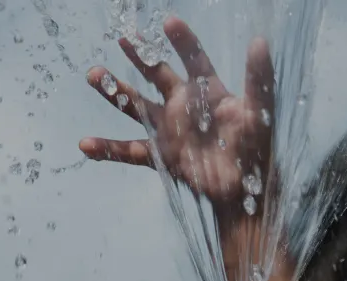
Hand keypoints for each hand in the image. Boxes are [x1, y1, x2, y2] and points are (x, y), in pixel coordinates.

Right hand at [80, 17, 275, 214]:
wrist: (245, 191)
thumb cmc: (257, 149)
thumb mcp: (260, 112)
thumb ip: (258, 78)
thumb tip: (259, 42)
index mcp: (208, 92)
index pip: (194, 60)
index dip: (182, 41)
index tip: (168, 22)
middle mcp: (184, 106)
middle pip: (156, 74)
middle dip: (139, 56)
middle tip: (122, 37)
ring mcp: (169, 130)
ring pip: (135, 106)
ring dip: (114, 91)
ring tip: (93, 74)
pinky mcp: (161, 155)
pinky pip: (129, 150)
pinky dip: (107, 149)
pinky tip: (85, 145)